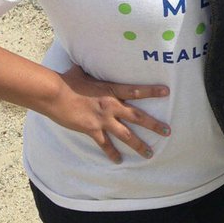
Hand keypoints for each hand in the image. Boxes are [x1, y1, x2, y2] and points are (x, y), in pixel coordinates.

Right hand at [44, 62, 170, 163]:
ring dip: (139, 145)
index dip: (152, 92)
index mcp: (111, 89)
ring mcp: (103, 120)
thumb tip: (84, 61)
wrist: (55, 94)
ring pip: (126, 135)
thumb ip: (89, 68)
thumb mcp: (82, 71)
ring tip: (150, 154)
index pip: (137, 91)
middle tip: (167, 131)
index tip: (167, 92)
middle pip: (138, 117)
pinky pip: (105, 145)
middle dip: (154, 125)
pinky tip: (119, 161)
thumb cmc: (68, 80)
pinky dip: (112, 154)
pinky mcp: (92, 130)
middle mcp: (111, 106)